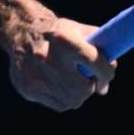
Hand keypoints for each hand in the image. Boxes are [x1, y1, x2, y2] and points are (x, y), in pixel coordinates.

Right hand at [0, 0, 115, 111]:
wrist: (22, 32)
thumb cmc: (58, 33)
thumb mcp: (79, 30)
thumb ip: (99, 47)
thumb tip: (111, 70)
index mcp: (63, 39)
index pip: (95, 61)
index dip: (106, 72)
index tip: (108, 74)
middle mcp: (48, 58)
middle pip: (83, 89)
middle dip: (90, 86)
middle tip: (88, 79)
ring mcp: (36, 76)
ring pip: (71, 101)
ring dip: (77, 93)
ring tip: (70, 79)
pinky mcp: (28, 89)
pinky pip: (57, 104)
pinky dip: (63, 97)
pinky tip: (57, 83)